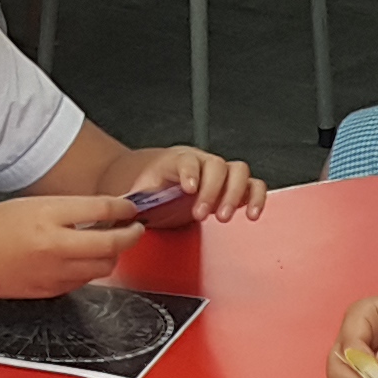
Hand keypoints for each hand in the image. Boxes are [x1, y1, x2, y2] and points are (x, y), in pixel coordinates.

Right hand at [0, 195, 143, 301]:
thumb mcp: (31, 204)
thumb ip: (69, 209)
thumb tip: (102, 211)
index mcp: (48, 219)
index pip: (101, 210)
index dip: (123, 208)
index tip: (130, 208)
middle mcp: (55, 248)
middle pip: (112, 244)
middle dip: (130, 236)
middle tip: (134, 228)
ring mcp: (55, 273)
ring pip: (104, 267)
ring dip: (113, 254)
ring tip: (110, 242)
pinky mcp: (53, 291)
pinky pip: (85, 280)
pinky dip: (92, 268)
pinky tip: (85, 258)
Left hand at [117, 146, 264, 224]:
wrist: (154, 178)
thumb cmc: (149, 185)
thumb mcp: (136, 193)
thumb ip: (131, 204)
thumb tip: (120, 215)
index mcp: (176, 160)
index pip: (187, 161)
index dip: (190, 173)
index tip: (188, 188)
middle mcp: (202, 162)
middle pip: (216, 165)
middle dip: (212, 191)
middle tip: (202, 213)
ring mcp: (220, 172)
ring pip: (238, 171)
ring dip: (235, 195)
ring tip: (224, 216)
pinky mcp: (234, 186)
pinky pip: (253, 185)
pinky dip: (257, 198)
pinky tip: (253, 214)